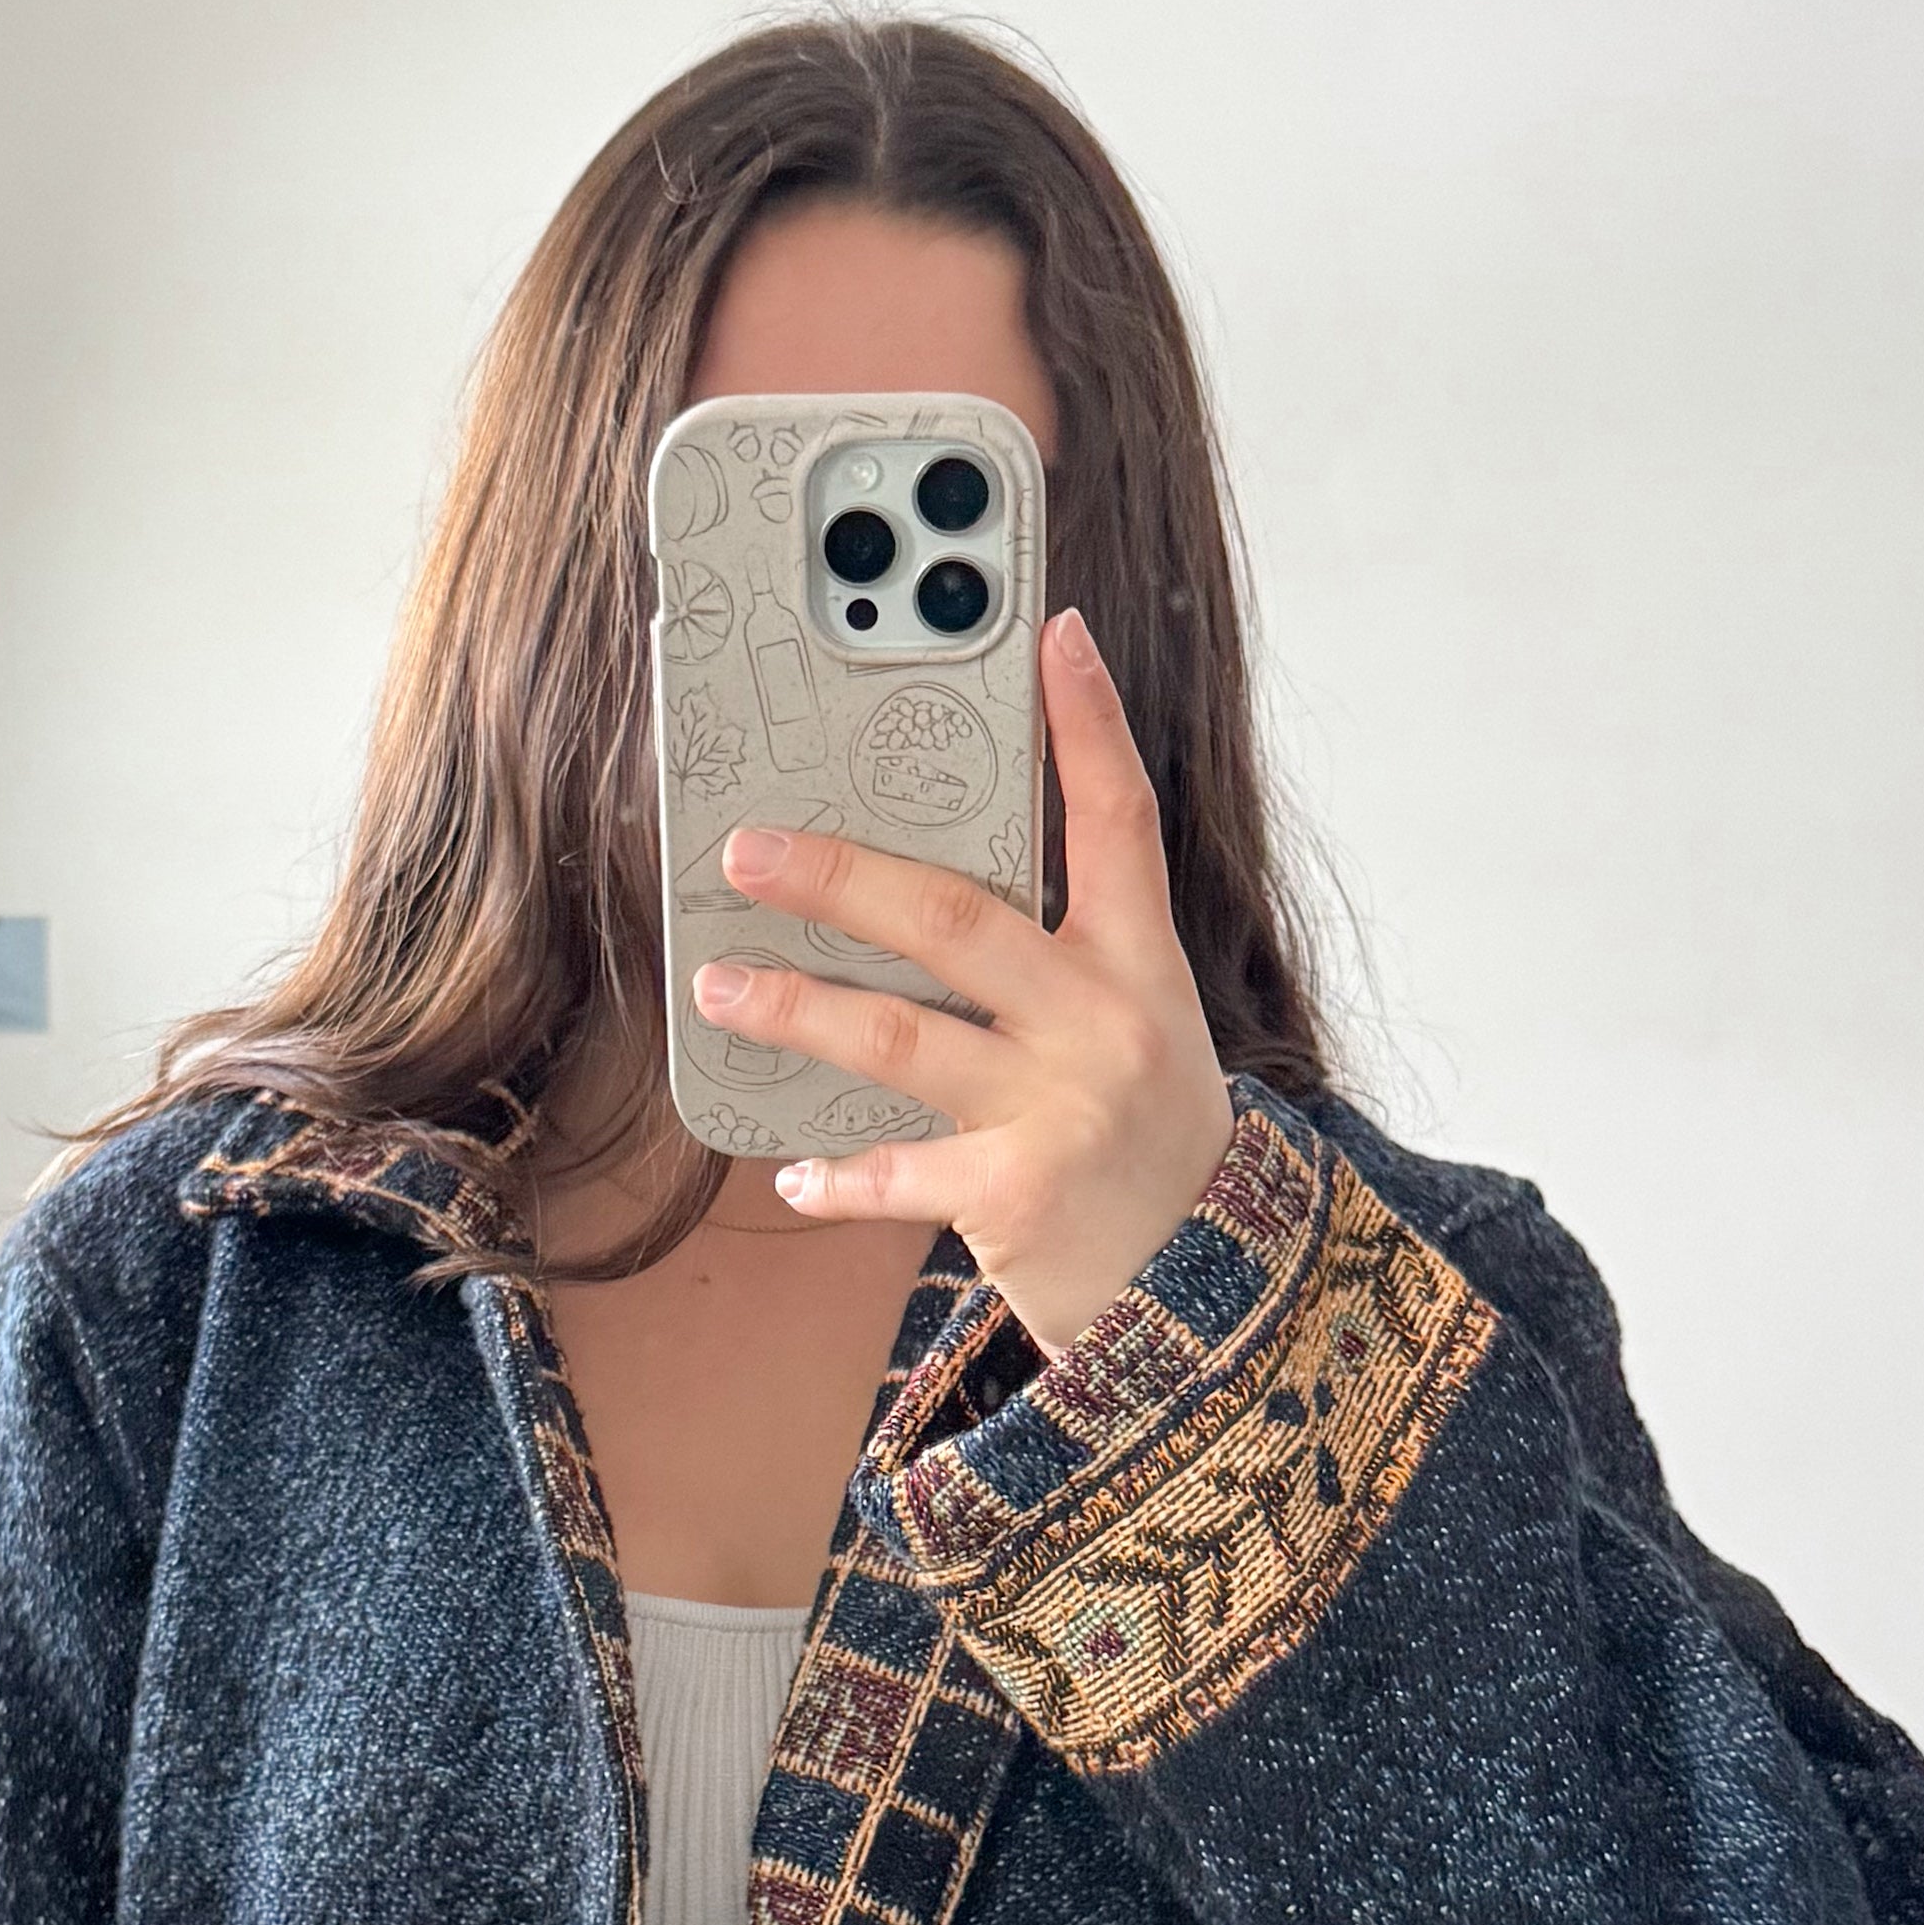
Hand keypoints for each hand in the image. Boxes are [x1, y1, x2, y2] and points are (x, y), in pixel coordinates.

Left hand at [691, 608, 1239, 1357]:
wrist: (1205, 1289)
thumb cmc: (1143, 1136)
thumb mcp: (1134, 1023)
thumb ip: (1056, 954)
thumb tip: (918, 889)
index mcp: (1138, 960)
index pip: (1118, 817)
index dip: (1087, 723)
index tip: (1052, 634)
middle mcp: (1103, 1019)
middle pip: (956, 918)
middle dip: (841, 876)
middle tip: (749, 849)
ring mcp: (1059, 1106)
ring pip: (898, 1036)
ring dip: (795, 1008)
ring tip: (718, 984)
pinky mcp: (1016, 1192)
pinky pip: (896, 1171)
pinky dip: (834, 1176)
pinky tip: (790, 1172)